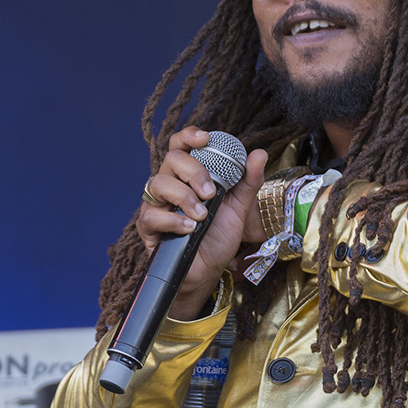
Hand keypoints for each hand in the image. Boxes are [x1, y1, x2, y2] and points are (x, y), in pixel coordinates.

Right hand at [136, 127, 268, 319]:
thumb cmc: (219, 237)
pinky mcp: (148, 226)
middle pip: (172, 159)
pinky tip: (188, 229)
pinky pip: (152, 215)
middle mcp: (171, 185)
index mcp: (189, 175)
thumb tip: (259, 153)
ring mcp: (157, 204)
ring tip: (201, 216)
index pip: (182, 146)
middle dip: (194, 172)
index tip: (205, 139)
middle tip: (211, 193)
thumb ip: (248, 181)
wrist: (208, 271)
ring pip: (158, 183)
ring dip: (184, 197)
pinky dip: (172, 221)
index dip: (189, 136)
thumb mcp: (239, 208)